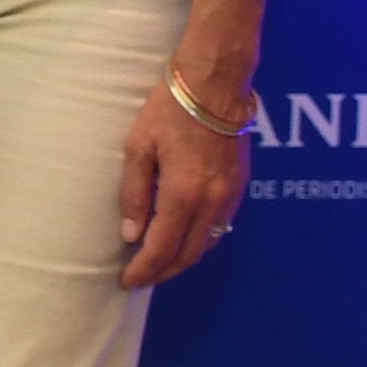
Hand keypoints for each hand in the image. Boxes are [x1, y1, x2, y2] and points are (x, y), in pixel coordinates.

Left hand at [117, 82, 248, 287]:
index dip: (144, 269)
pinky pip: (219, 227)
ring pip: (208, 244)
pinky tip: (183, 237)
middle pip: (189, 255)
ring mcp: (230, 196)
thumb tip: (131, 235)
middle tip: (141, 278)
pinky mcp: (239, 187)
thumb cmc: (169, 110)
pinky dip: (200, 240)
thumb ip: (134, 193)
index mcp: (183, 194)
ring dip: (183, 259)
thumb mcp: (138, 147)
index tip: (127, 282)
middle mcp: (211, 203)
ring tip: (159, 263)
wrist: (215, 85)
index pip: (162, 248)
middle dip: (163, 271)